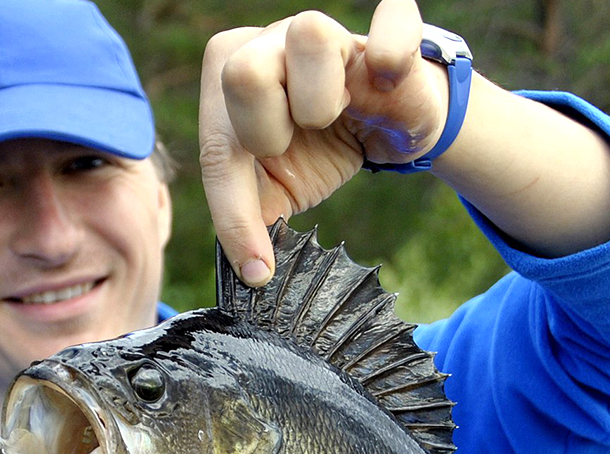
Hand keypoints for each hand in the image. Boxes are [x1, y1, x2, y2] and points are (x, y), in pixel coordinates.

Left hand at [199, 0, 447, 284]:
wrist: (392, 128)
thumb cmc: (322, 150)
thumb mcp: (278, 190)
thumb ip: (252, 218)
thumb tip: (250, 272)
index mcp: (231, 77)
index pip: (217, 145)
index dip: (235, 214)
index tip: (258, 267)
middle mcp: (271, 41)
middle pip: (242, 74)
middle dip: (268, 131)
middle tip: (292, 144)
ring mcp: (330, 28)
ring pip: (309, 34)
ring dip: (322, 97)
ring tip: (334, 115)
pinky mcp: (389, 29)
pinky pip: (392, 18)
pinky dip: (391, 51)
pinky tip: (388, 77)